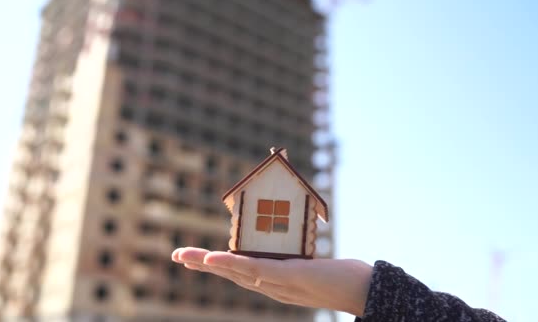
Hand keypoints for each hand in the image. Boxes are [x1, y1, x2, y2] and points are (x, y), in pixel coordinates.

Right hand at [171, 247, 372, 315]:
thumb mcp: (311, 266)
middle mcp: (271, 287)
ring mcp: (279, 284)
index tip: (194, 257)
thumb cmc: (339, 276)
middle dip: (201, 264)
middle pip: (230, 274)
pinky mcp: (290, 277)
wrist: (362, 289)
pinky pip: (256, 270)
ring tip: (184, 256)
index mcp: (273, 282)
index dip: (215, 265)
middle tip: (175, 254)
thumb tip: (286, 249)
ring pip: (237, 272)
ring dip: (209, 263)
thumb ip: (295, 261)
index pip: (238, 273)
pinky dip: (233, 265)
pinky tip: (215, 259)